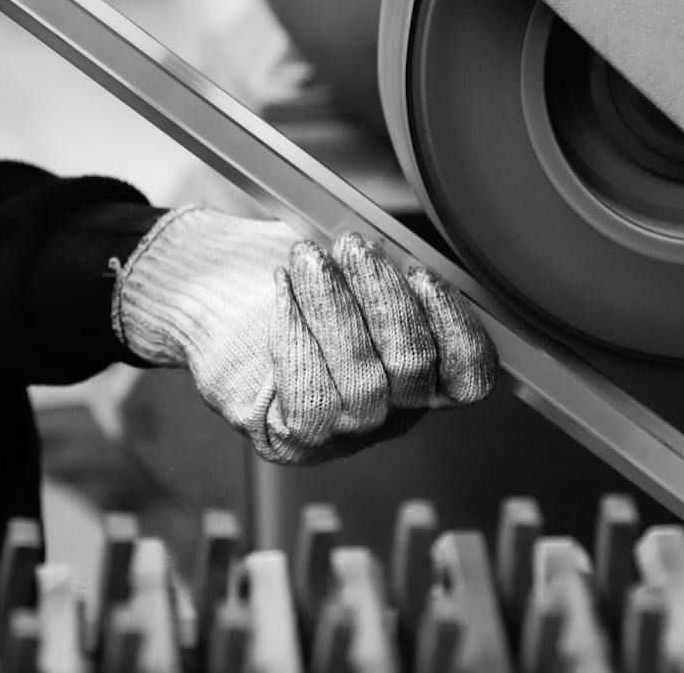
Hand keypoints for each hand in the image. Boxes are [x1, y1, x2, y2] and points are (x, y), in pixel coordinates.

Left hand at [112, 206, 497, 463]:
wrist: (215, 294)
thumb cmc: (292, 275)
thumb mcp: (349, 258)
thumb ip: (387, 260)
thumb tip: (404, 246)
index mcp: (424, 373)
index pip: (469, 374)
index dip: (454, 325)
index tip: (421, 271)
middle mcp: (393, 412)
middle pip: (413, 370)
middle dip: (384, 298)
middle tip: (353, 244)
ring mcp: (344, 432)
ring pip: (363, 385)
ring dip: (336, 310)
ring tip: (309, 257)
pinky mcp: (294, 439)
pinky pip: (310, 398)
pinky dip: (296, 336)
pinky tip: (282, 290)